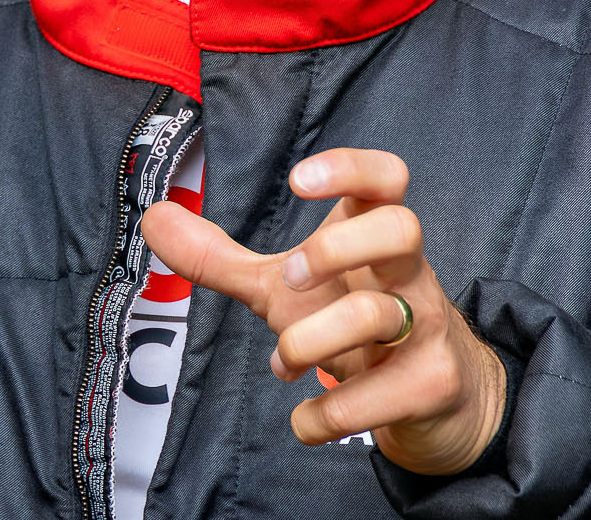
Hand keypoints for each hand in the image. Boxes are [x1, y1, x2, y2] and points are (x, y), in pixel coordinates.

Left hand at [140, 148, 505, 475]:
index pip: (388, 177)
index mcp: (375, 235)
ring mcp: (429, 328)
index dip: (350, 168)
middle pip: (401, 228)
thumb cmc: (353, 322)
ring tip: (285, 362)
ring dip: (311, 342)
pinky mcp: (432, 385)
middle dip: (336, 249)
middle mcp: (409, 273)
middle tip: (289, 278)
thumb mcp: (285, 288)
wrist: (436, 397)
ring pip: (380, 315)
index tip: (299, 179)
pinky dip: (322, 417)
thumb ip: (222, 258)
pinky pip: (375, 397)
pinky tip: (304, 421)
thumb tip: (154, 218)